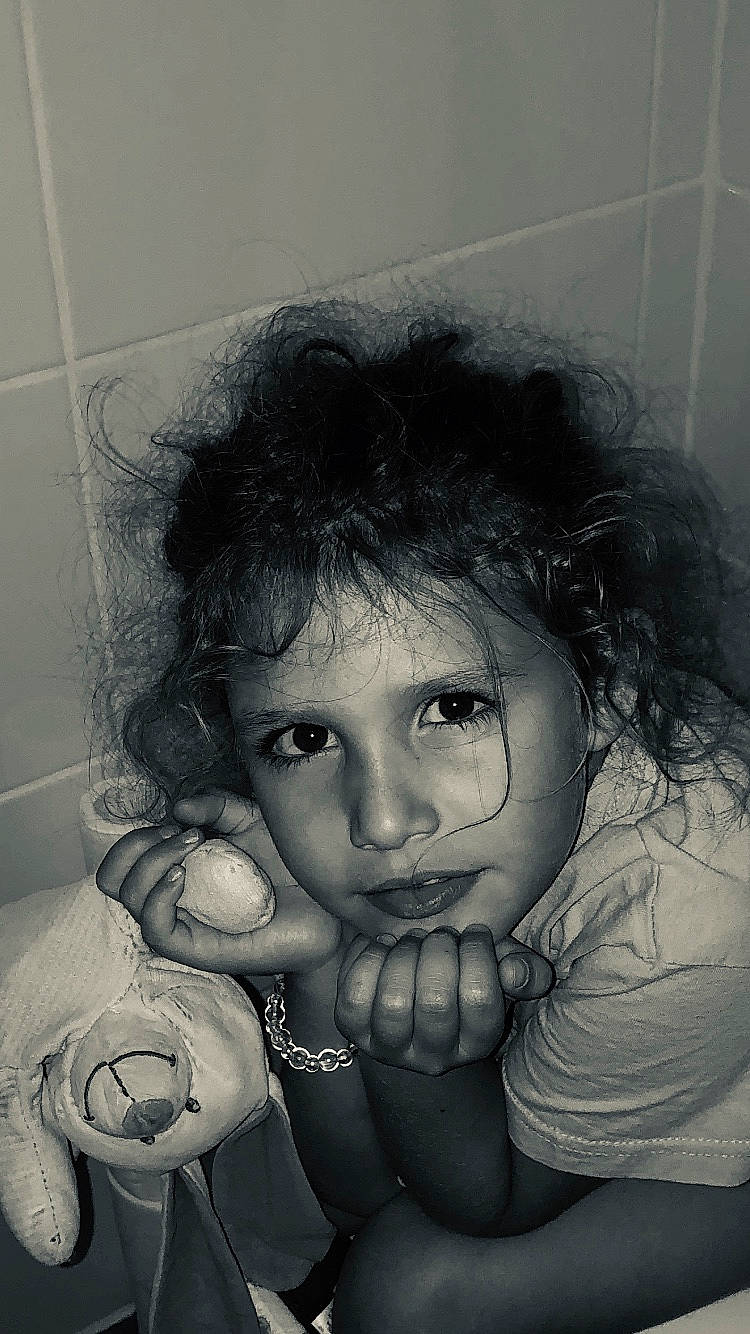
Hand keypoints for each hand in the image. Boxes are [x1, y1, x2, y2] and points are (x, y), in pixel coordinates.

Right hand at [96, 788, 340, 975]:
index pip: (123, 861)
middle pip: (112, 880)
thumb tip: (176, 807)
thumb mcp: (251, 819)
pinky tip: (181, 875)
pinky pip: (156, 930)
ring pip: (128, 899)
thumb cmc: (291, 865)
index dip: (138, 835)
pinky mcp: (199, 950)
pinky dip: (157, 897)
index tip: (181, 822)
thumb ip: (217, 806)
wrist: (329, 905)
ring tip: (189, 846)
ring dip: (151, 862)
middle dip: (134, 847)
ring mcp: (184, 926)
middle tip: (180, 834)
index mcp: (177, 872)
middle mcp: (173, 901)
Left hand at [334, 925, 553, 1074]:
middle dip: (437, 951)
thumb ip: (523, 970)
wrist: (411, 1005)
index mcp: (476, 1042)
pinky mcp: (353, 1031)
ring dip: (402, 956)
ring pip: (393, 1003)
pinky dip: (368, 959)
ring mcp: (389, 1047)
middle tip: (438, 934)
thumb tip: (515, 972)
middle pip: (435, 1002)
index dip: (477, 954)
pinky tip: (383, 945)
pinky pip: (353, 996)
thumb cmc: (461, 979)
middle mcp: (433, 1056)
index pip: (480, 1000)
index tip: (473, 931)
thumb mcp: (498, 972)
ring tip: (410, 941)